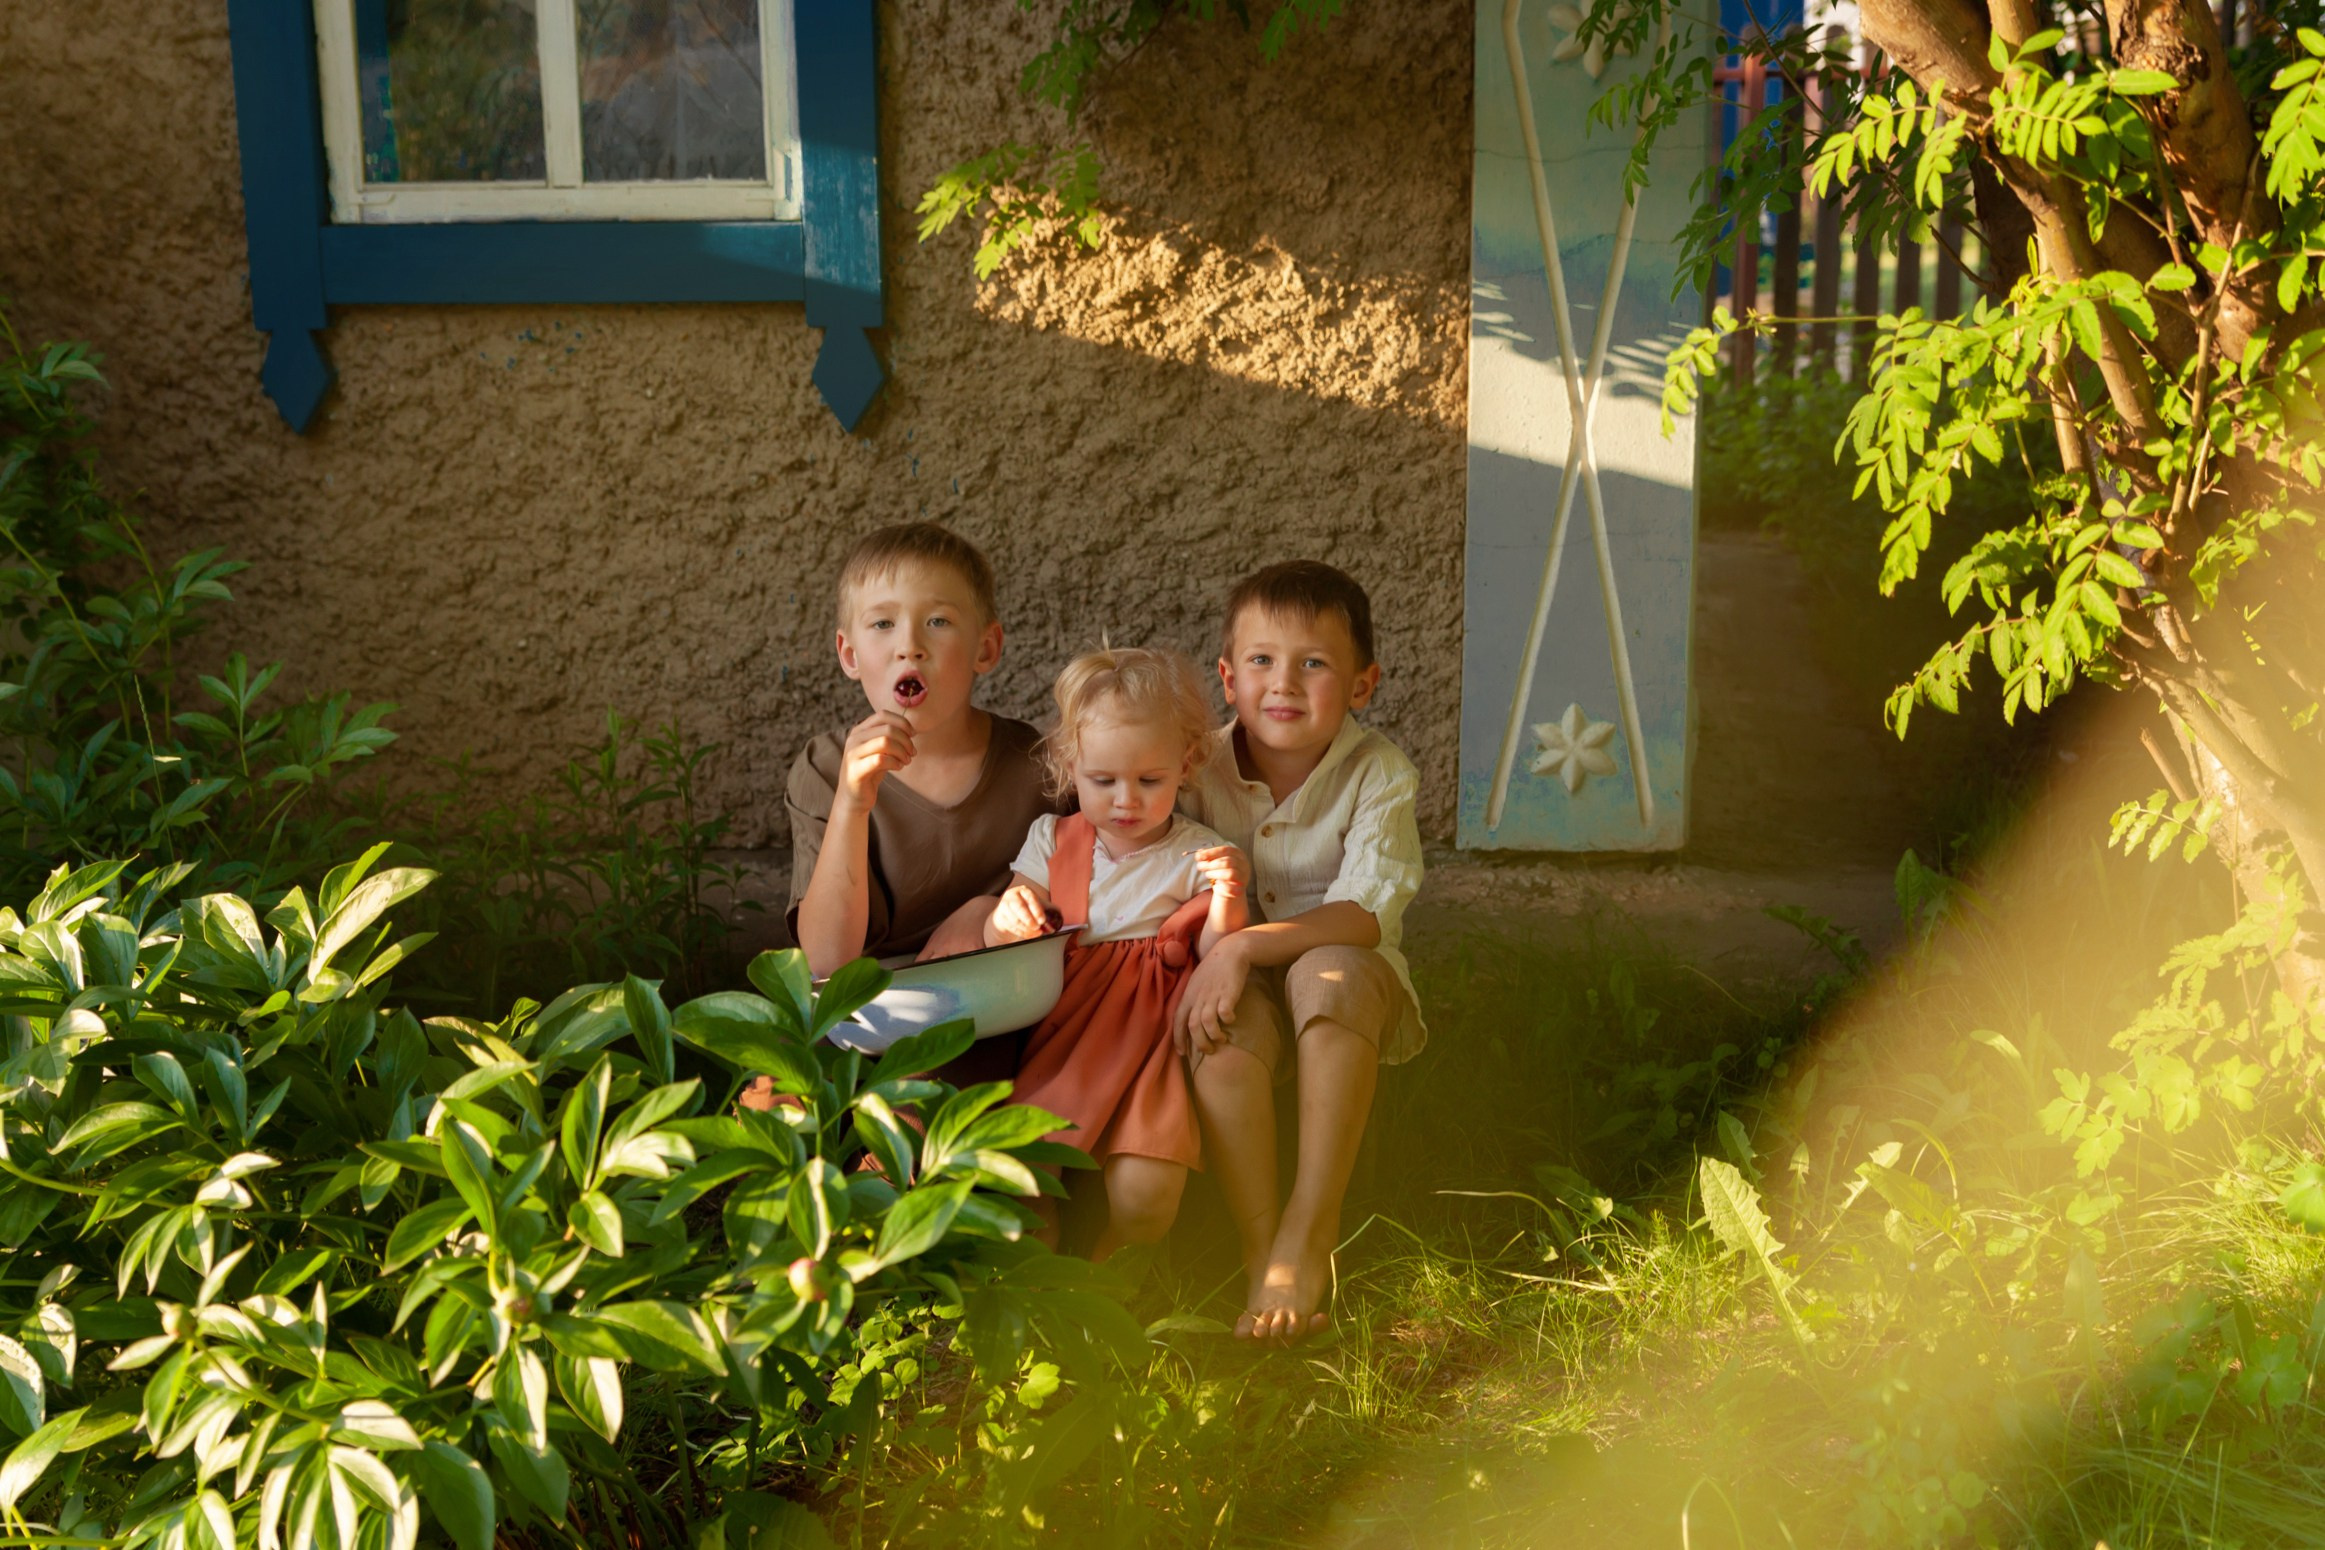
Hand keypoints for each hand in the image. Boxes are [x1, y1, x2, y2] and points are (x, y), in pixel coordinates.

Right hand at [838, 711, 915, 805]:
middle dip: (906, 740)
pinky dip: (895, 763)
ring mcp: (852, 754)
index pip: (883, 715)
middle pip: (888, 729)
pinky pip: (881, 760)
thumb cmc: (870, 772)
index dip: (902, 722)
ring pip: (885, 742)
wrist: (853, 797)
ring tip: (906, 761)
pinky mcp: (855, 770)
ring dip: (902, 751)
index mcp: (859, 730)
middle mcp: (853, 739)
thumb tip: (910, 730)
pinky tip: (898, 768)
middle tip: (912, 753)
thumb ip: (889, 737)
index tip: (913, 735)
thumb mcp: (879, 750)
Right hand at [984, 882, 1052, 945]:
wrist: (1007, 913)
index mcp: (1024, 891)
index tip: (1042, 920)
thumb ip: (1048, 909)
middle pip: (1019, 908)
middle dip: (1029, 919)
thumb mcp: (1036, 905)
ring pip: (1015, 920)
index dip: (1037, 909)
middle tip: (1037, 927)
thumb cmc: (1025, 908)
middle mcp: (1012, 897)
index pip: (1030, 897)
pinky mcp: (1000, 918)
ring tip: (1036, 932)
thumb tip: (1059, 915)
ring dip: (1027, 928)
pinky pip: (1012, 927)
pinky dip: (1022, 933)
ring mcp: (1004, 907)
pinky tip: (1029, 934)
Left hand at [1172, 937, 1249, 1057]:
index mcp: (1188, 996)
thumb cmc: (1213, 969)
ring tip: (1221, 1040)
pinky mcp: (1228, 993)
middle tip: (1207, 1051)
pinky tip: (1231, 1021)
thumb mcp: (1195, 984)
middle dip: (1199, 1043)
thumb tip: (1191, 1021)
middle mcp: (1198, 997)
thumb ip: (1192, 1001)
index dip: (1178, 1039)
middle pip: (1192, 1026)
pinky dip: (1227, 1020)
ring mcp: (1212, 995)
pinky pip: (1225, 1012)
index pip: (1178, 1021)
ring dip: (1213, 1035)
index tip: (1182, 1053)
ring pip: (1207, 1022)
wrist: (1230, 951)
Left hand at [1191, 844, 1248, 898]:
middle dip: (1211, 864)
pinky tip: (1215, 886)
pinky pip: (1230, 889)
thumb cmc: (1223, 869)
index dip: (1211, 852)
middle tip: (1200, 867)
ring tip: (1207, 874)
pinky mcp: (1240, 890)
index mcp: (1238, 854)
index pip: (1225, 850)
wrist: (1233, 887)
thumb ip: (1208, 856)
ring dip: (1215, 874)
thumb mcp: (1217, 860)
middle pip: (1228, 862)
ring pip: (1230, 874)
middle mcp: (1243, 865)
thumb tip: (1198, 854)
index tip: (1198, 857)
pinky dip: (1221, 887)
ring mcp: (1243, 877)